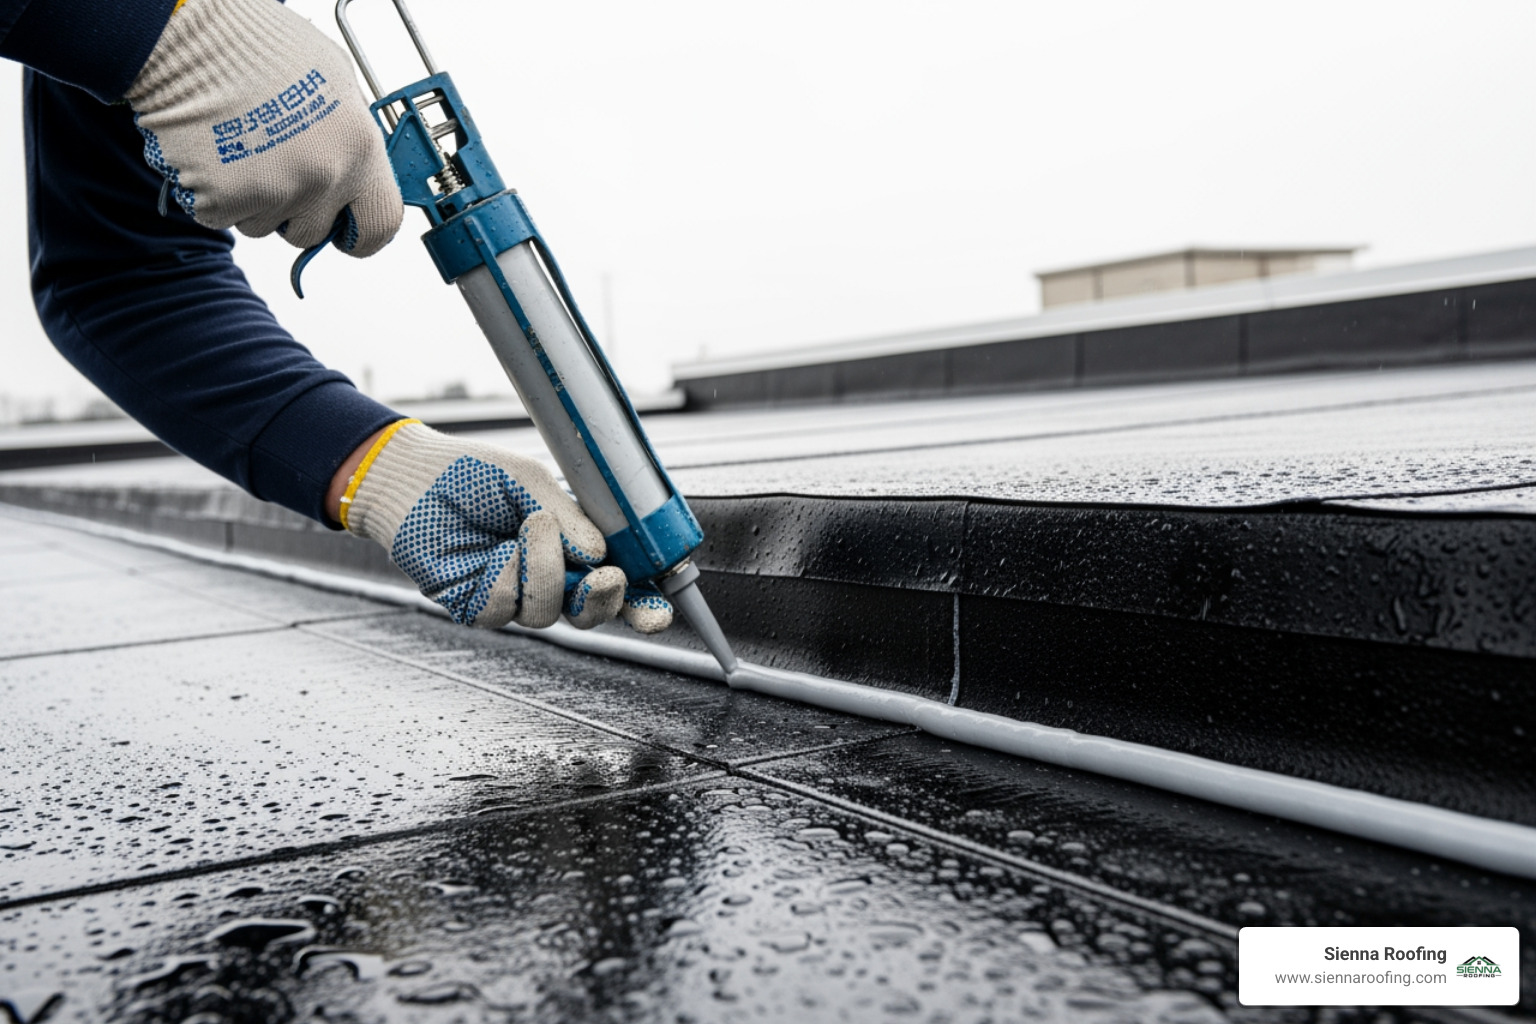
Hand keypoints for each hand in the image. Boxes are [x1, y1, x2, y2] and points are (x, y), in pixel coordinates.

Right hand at [126, 0, 402, 256]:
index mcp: (360, 146)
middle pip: (313, 231)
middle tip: (271, 167)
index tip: (345, 232)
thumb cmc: (257, 46)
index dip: (361, 235)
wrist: (191, 36)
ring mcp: (277, 191)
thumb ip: (351, 139)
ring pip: (264, 226)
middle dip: (293, 212)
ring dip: (250, 199)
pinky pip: (221, 216)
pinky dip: (212, 193)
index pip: (381, 223)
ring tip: (238, 146)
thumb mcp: (333, 80)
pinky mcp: (226, 199)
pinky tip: (212, 152)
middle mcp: (326, 175)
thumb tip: (357, 173)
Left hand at [340, 421, 672, 632]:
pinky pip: (504, 605)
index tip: (659, 614)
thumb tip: (599, 554)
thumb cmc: (473, 473)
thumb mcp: (533, 481)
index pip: (618, 586)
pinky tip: (490, 547)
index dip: (642, 605)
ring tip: (527, 525)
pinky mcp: (476, 606)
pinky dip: (504, 572)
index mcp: (573, 549)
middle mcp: (548, 578)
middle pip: (591, 615)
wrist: (413, 475)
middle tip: (604, 576)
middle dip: (605, 601)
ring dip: (545, 567)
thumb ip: (570, 518)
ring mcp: (512, 596)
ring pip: (547, 611)